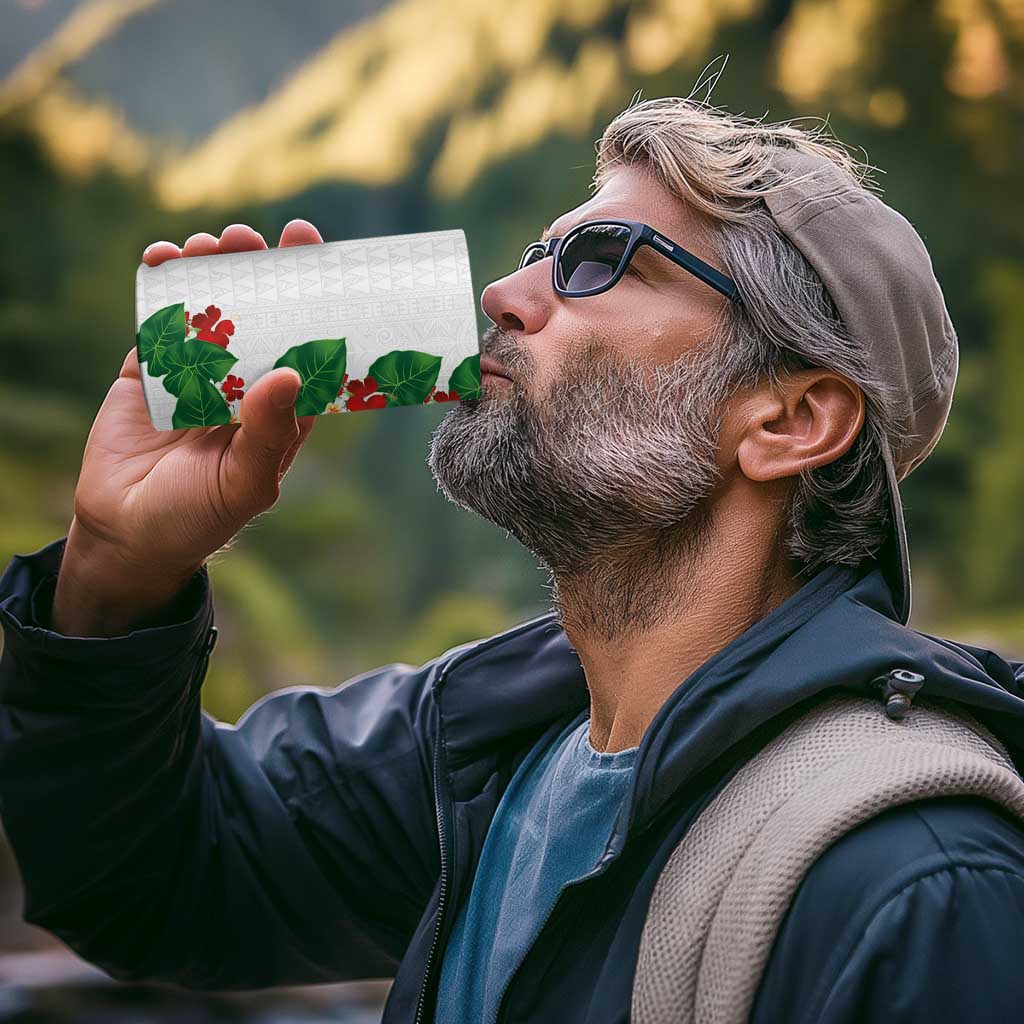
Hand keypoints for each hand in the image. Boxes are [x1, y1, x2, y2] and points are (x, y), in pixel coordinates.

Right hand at [52, 220, 324, 635]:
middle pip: (259, 315)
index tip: (312, 253)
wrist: (126, 535)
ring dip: (210, 271)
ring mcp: (196, 374)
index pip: (304, 344)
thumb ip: (268, 433)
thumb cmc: (199, 517)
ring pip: (209, 310)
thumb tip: (288, 374)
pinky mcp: (149, 372)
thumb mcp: (245, 483)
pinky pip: (158, 322)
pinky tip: (163, 259)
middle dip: (257, 272)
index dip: (311, 300)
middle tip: (252, 238)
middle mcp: (243, 384)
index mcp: (279, 409)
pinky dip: (160, 288)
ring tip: (209, 244)